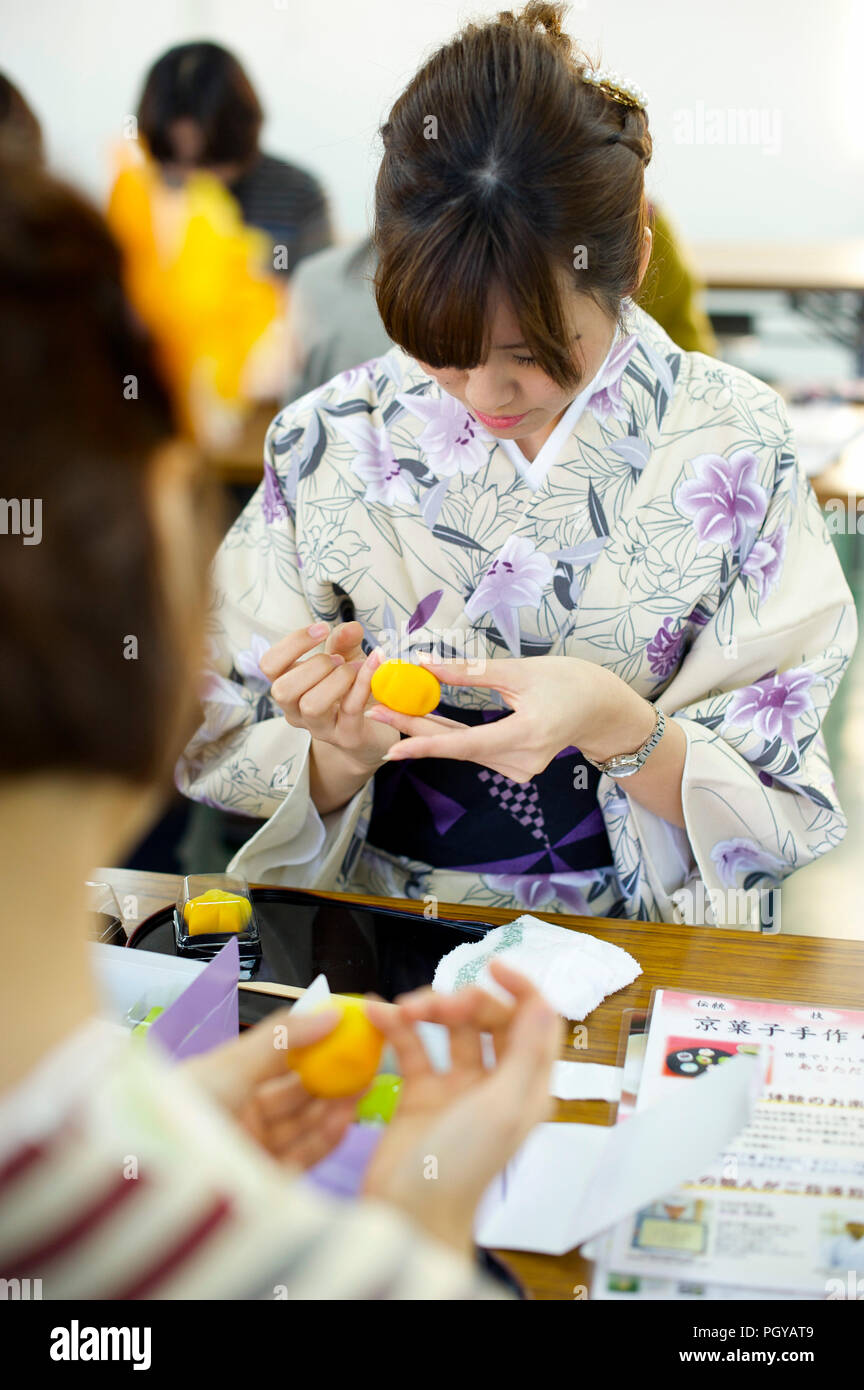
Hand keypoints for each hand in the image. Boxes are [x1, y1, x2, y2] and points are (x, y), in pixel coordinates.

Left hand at [182, 1006, 356, 1169]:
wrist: (160, 1168)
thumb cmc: (184, 1106)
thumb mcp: (232, 1063)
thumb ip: (283, 1038)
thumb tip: (330, 1013)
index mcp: (228, 1081)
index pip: (279, 1058)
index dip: (314, 1044)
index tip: (347, 1031)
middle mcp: (240, 1113)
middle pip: (295, 1094)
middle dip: (332, 1077)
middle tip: (365, 1062)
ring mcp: (252, 1148)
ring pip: (303, 1125)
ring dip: (334, 1105)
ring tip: (363, 1086)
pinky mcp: (262, 1181)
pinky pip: (302, 1157)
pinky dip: (326, 1138)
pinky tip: (345, 1117)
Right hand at [259, 620, 398, 771]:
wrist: (376, 727)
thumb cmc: (351, 689)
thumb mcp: (346, 658)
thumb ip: (343, 641)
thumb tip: (349, 627)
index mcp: (288, 686)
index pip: (269, 665)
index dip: (292, 643)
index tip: (322, 629)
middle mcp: (296, 711)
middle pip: (282, 690)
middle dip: (314, 665)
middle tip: (339, 659)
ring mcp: (319, 728)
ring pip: (311, 705)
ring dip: (336, 679)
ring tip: (354, 669)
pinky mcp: (346, 737)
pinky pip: (350, 710)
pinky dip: (363, 683)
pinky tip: (375, 664)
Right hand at [362, 961, 561, 1254]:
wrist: (409, 1215)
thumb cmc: (462, 1167)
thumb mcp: (502, 1106)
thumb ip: (524, 1052)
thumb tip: (546, 1002)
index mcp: (527, 1087)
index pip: (536, 1022)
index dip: (521, 988)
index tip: (493, 965)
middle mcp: (496, 1083)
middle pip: (489, 1019)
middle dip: (464, 1002)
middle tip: (438, 1005)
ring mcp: (457, 1088)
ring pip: (448, 1029)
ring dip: (427, 1010)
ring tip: (403, 1010)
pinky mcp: (419, 1094)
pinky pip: (412, 1048)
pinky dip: (396, 1028)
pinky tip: (378, 1015)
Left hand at [366, 653, 655, 781]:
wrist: (602, 709)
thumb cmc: (569, 681)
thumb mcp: (519, 670)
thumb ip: (469, 671)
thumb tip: (424, 663)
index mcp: (527, 735)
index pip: (467, 744)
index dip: (427, 744)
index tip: (392, 747)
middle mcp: (521, 761)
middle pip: (457, 748)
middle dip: (414, 729)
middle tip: (375, 712)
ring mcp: (519, 769)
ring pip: (463, 750)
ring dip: (428, 730)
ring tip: (390, 709)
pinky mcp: (515, 767)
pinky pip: (475, 751)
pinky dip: (449, 735)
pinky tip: (422, 720)